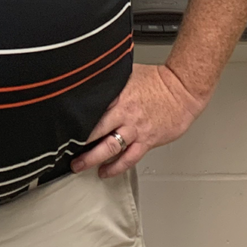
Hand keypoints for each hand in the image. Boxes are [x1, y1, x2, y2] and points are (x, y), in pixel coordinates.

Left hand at [70, 64, 206, 177]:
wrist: (183, 90)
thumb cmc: (158, 80)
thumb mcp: (128, 74)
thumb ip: (111, 81)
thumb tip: (94, 77)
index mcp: (117, 97)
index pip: (91, 110)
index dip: (75, 120)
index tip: (63, 128)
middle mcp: (124, 115)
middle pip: (95, 132)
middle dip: (79, 144)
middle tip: (66, 152)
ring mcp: (135, 130)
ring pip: (109, 148)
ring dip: (92, 159)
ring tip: (79, 166)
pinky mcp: (147, 141)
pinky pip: (128, 158)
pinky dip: (115, 168)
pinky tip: (105, 172)